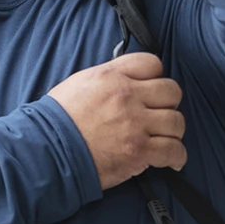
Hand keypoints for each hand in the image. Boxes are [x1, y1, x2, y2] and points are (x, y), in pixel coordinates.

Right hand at [47, 52, 185, 188]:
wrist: (47, 152)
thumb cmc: (57, 122)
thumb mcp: (79, 84)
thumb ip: (107, 78)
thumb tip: (126, 81)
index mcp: (111, 76)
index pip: (152, 63)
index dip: (154, 77)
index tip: (151, 90)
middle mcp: (127, 96)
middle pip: (171, 91)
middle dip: (168, 103)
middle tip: (159, 114)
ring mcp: (135, 124)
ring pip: (176, 121)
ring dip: (173, 131)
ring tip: (165, 139)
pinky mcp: (139, 151)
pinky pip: (173, 151)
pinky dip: (177, 157)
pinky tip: (173, 160)